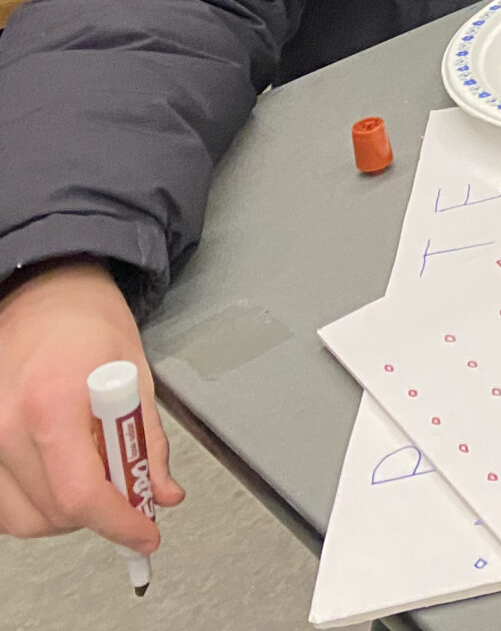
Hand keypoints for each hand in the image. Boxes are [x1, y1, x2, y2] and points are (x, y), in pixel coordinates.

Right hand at [0, 261, 181, 549]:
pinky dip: (34, 503)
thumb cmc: (87, 322)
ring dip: (66, 514)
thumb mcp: (137, 375)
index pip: (81, 494)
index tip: (144, 532)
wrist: (43, 292)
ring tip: (95, 477)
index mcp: (52, 402)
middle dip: (100, 516)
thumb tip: (160, 493)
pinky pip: (1, 502)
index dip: (119, 523)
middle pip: (52, 512)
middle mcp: (4, 423)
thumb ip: (147, 442)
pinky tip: (61, 476)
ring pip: (22, 518)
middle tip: (130, 496)